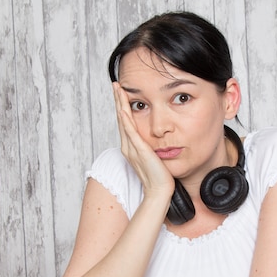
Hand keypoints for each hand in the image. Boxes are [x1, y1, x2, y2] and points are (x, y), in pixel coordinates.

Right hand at [112, 82, 174, 197]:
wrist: (160, 191)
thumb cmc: (160, 177)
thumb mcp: (155, 157)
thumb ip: (152, 147)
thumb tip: (159, 138)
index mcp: (132, 147)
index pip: (126, 122)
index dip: (123, 106)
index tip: (122, 92)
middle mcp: (128, 146)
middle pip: (121, 118)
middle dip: (119, 100)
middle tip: (116, 84)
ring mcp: (132, 148)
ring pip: (124, 121)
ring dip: (120, 104)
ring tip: (118, 89)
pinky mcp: (139, 151)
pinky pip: (131, 132)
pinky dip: (127, 120)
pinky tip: (124, 109)